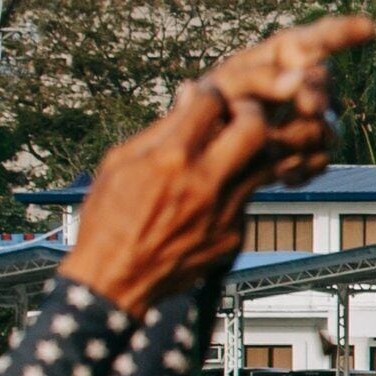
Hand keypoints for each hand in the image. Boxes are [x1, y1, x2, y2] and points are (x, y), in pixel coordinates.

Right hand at [61, 18, 373, 309]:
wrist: (114, 282)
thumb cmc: (109, 219)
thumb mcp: (119, 164)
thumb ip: (160, 129)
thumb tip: (191, 96)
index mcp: (170, 159)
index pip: (212, 102)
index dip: (212, 92)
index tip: (208, 98)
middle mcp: (203, 183)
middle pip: (255, 127)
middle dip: (250, 111)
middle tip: (238, 115)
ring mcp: (224, 212)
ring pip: (266, 162)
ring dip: (255, 147)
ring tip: (235, 146)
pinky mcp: (234, 235)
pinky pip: (249, 198)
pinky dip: (238, 186)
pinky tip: (217, 190)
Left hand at [205, 17, 374, 186]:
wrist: (204, 157)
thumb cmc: (205, 114)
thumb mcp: (222, 88)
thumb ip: (259, 79)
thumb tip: (300, 80)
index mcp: (280, 58)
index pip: (319, 38)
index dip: (345, 32)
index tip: (369, 29)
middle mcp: (301, 85)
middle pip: (325, 84)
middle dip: (315, 95)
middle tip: (305, 106)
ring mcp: (310, 120)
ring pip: (328, 127)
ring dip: (299, 138)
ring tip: (267, 149)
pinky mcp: (311, 153)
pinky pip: (321, 159)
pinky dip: (300, 167)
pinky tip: (277, 172)